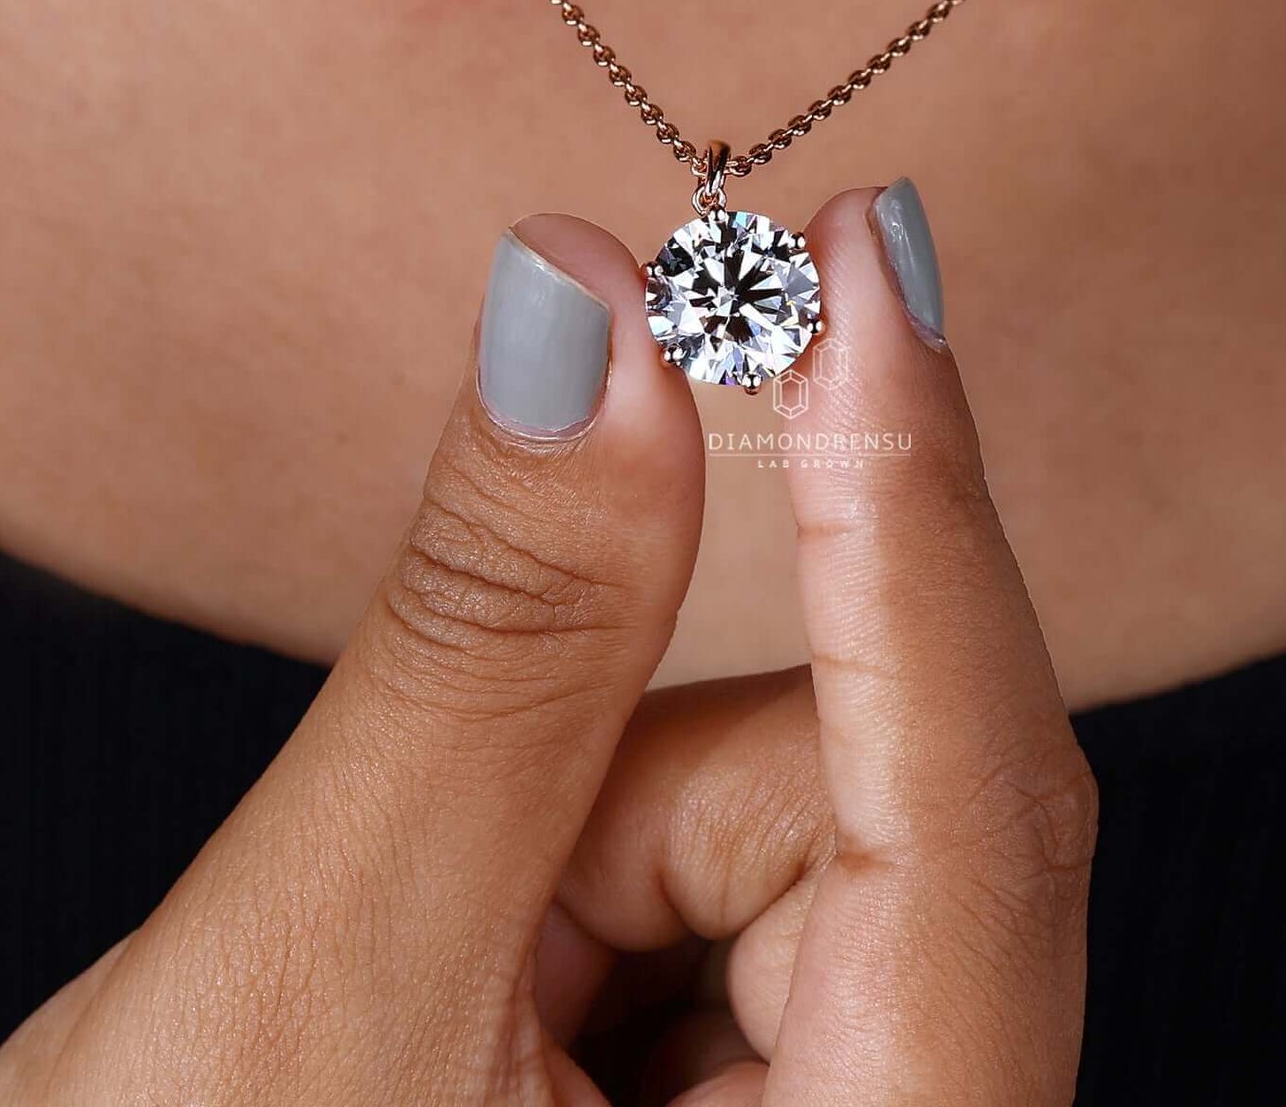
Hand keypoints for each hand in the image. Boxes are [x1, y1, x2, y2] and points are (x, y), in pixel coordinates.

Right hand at [0, 184, 1094, 1103]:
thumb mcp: (312, 971)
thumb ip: (486, 637)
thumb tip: (590, 300)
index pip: (973, 827)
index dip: (913, 517)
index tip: (854, 261)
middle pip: (872, 816)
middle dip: (642, 754)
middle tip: (451, 824)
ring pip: (787, 825)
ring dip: (588, 824)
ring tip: (409, 980)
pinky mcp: (767, 1082)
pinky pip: (729, 871)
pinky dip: (591, 851)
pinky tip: (469, 973)